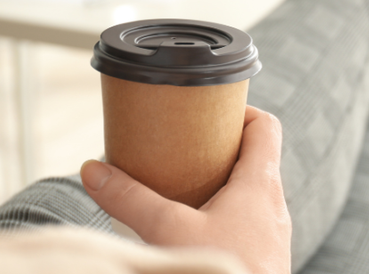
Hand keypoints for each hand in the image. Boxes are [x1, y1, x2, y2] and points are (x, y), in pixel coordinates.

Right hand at [81, 106, 290, 273]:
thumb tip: (93, 169)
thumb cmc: (220, 272)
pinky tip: (194, 231)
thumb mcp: (168, 232)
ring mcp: (273, 236)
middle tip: (183, 148)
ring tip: (183, 187)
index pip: (266, 127)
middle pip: (256, 159)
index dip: (241, 111)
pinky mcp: (264, 261)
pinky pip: (249, 225)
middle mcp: (275, 206)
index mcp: (262, 185)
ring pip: (251, 195)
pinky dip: (224, 217)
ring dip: (221, 186)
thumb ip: (130, 199)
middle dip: (219, 150)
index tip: (208, 112)